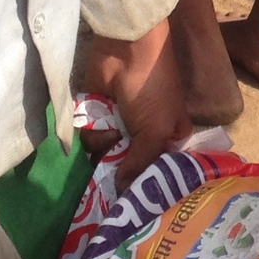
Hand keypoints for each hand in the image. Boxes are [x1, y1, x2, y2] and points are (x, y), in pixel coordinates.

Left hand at [80, 18, 189, 182]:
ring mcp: (119, 128)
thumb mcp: (155, 131)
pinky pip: (89, 140)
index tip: (136, 207)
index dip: (147, 189)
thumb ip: (139, 164)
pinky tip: (99, 119)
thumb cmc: (153, 90)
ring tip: (111, 129)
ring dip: (105, 146)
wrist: (127, 51)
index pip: (158, 173)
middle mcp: (144, 138)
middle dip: (120, 176)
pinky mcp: (97, 119)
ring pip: (105, 157)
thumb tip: (123, 194)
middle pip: (129, 169)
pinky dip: (91, 132)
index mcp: (169, 140)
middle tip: (112, 190)